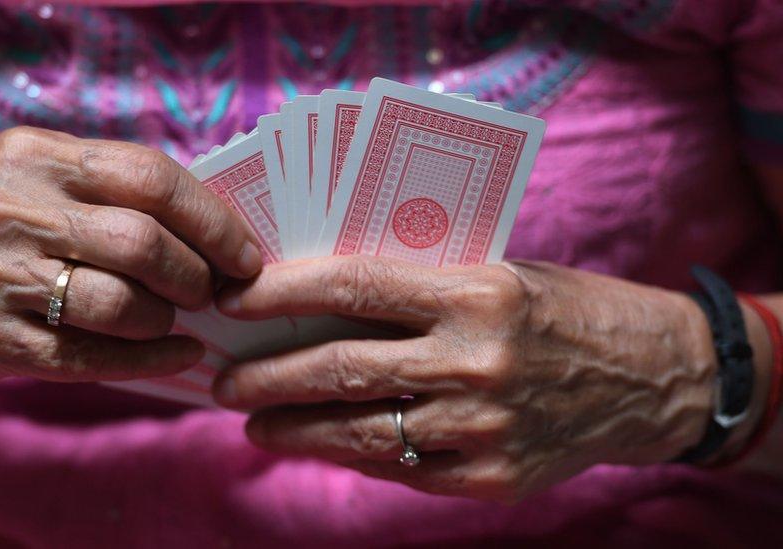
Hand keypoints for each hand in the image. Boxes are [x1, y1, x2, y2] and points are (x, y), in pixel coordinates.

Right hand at [0, 126, 261, 380]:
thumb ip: (123, 191)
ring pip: (118, 305)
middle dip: (196, 275)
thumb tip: (225, 231)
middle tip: (211, 291)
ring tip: (174, 318)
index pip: (149, 177)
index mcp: (38, 156)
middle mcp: (11, 208)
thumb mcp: (50, 179)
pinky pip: (89, 358)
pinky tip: (179, 354)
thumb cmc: (13, 221)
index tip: (246, 255)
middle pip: (140, 244)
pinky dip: (150, 360)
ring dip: (167, 319)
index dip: (213, 221)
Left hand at [212, 257, 716, 502]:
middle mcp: (477, 360)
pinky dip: (351, 456)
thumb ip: (419, 288)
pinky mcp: (496, 477)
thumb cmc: (565, 309)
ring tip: (255, 423)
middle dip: (268, 376)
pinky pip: (402, 470)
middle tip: (223, 380)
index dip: (283, 292)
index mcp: (477, 292)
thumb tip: (320, 301)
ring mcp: (485, 426)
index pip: (354, 285)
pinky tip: (320, 446)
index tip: (235, 299)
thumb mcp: (497, 274)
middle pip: (342, 368)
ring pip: (362, 430)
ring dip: (296, 429)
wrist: (652, 375)